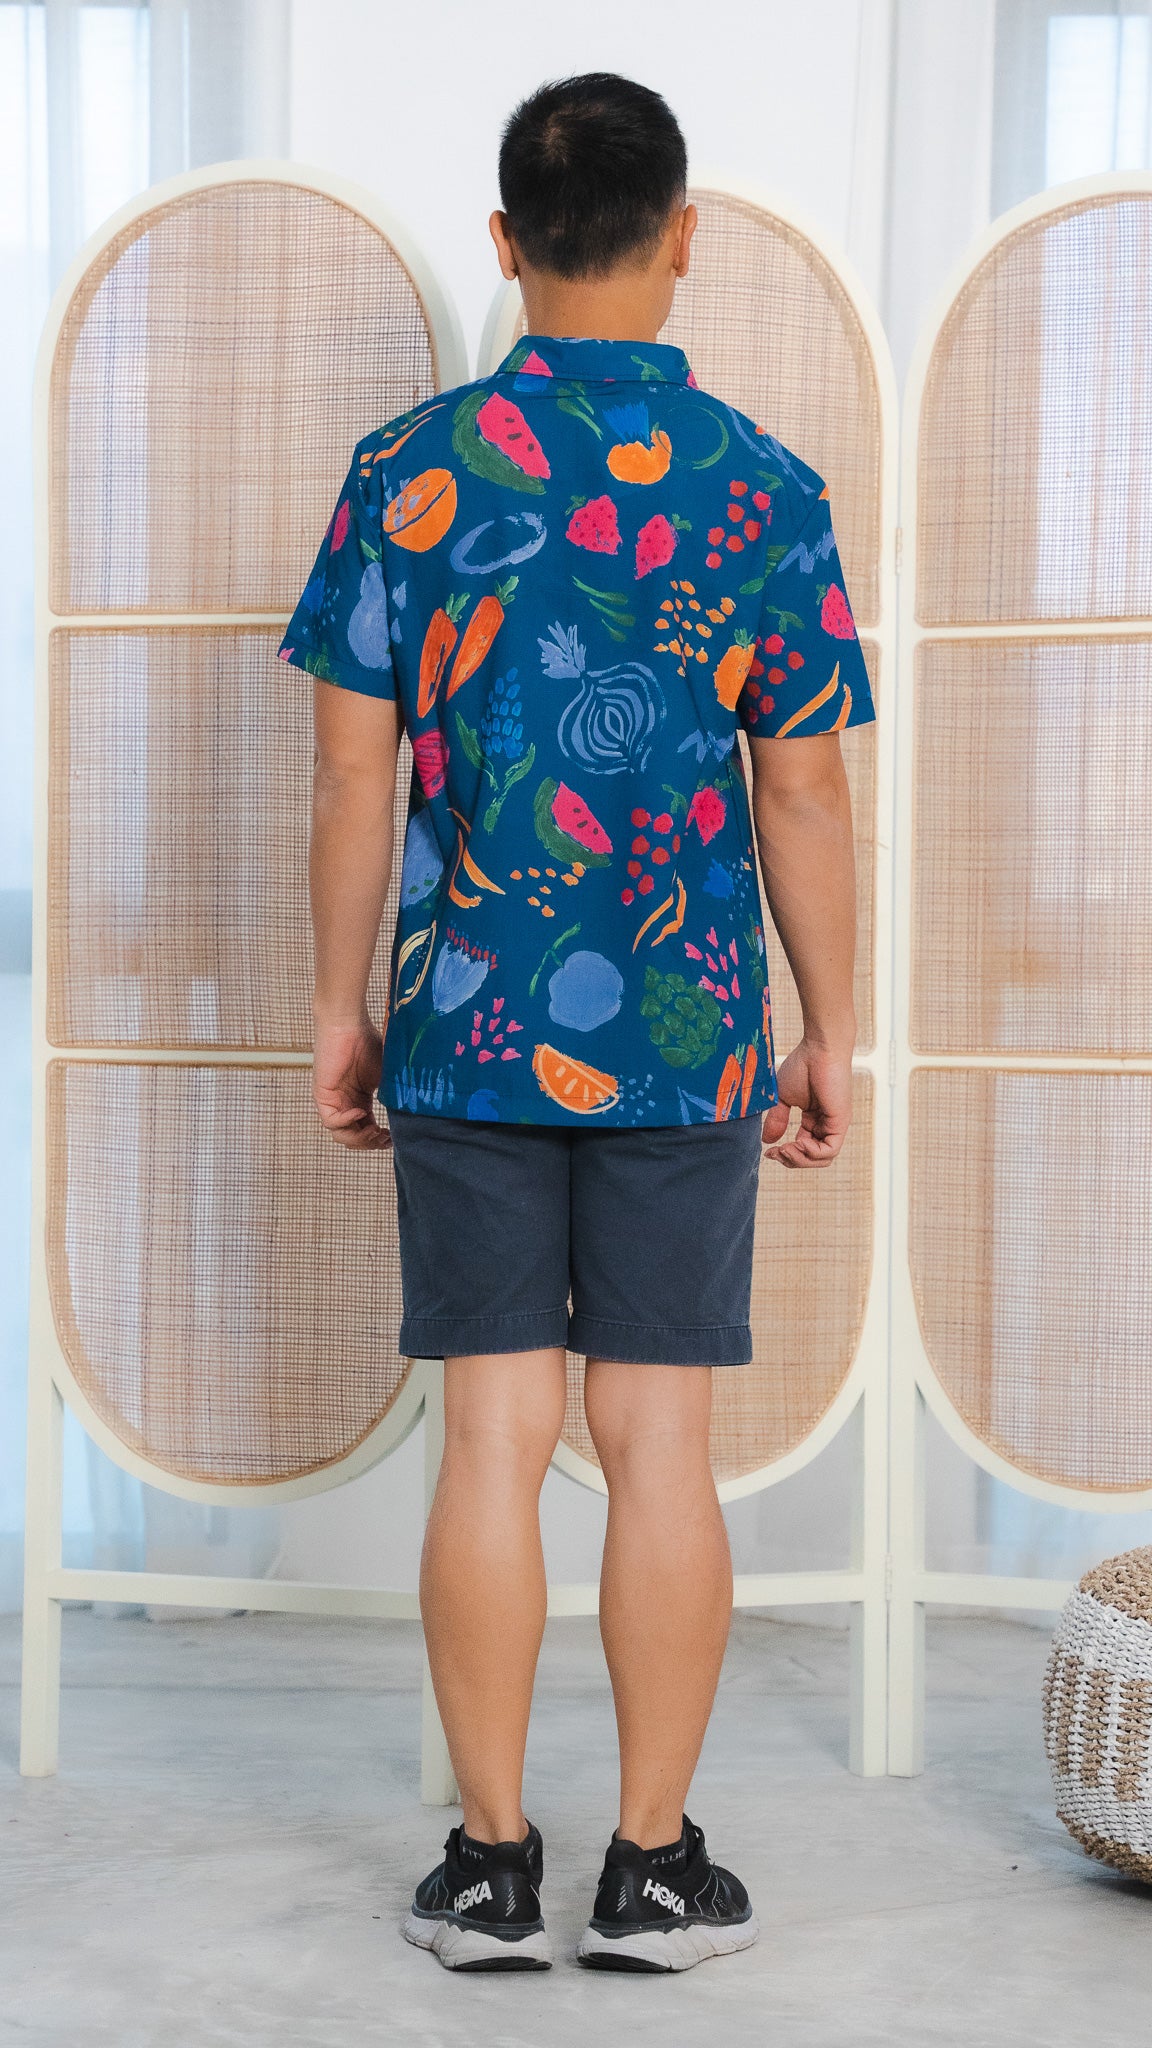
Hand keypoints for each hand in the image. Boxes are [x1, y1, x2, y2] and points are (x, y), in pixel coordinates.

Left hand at [311, 1018, 390, 1149]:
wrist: (349, 1023)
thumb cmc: (368, 1041)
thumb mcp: (387, 1075)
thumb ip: (394, 1095)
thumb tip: (411, 1115)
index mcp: (360, 1100)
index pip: (367, 1130)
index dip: (379, 1139)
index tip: (394, 1138)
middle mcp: (346, 1103)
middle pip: (353, 1138)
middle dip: (370, 1143)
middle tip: (385, 1138)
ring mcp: (333, 1101)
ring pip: (341, 1135)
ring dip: (359, 1139)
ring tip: (375, 1131)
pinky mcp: (322, 1095)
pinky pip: (331, 1121)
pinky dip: (347, 1122)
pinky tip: (361, 1112)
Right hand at [760, 1038, 852, 1168]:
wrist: (818, 1049)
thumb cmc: (802, 1065)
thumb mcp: (783, 1098)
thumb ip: (777, 1120)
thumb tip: (768, 1141)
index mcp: (813, 1118)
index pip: (802, 1147)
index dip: (785, 1154)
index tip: (768, 1152)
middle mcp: (825, 1124)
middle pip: (813, 1158)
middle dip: (792, 1160)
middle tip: (777, 1153)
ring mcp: (834, 1124)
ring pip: (822, 1159)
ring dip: (801, 1159)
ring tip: (786, 1148)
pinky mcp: (840, 1122)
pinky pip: (830, 1150)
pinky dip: (812, 1152)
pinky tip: (799, 1142)